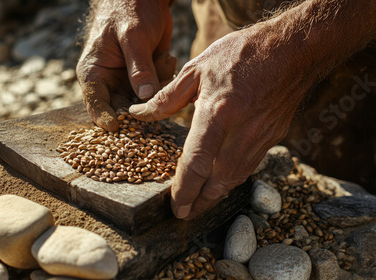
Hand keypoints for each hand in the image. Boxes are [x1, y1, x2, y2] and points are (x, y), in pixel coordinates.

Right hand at [76, 0, 176, 130]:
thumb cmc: (130, 9)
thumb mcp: (133, 36)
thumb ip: (139, 67)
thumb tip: (145, 96)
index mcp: (94, 73)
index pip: (95, 103)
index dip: (105, 118)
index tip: (118, 127)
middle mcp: (109, 83)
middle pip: (121, 110)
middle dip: (140, 109)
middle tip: (156, 102)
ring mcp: (128, 84)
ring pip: (144, 103)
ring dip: (157, 87)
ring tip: (160, 59)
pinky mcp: (147, 81)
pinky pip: (158, 92)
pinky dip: (165, 77)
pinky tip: (164, 57)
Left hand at [130, 24, 310, 219]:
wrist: (292, 50)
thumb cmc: (241, 54)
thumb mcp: (197, 69)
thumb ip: (167, 97)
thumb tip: (140, 113)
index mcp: (217, 113)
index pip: (196, 163)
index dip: (184, 190)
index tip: (175, 207)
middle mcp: (240, 131)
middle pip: (218, 182)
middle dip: (200, 202)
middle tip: (185, 214)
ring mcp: (261, 137)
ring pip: (236, 178)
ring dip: (217, 195)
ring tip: (200, 202)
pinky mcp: (273, 137)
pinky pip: (250, 166)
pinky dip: (233, 178)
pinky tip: (222, 179)